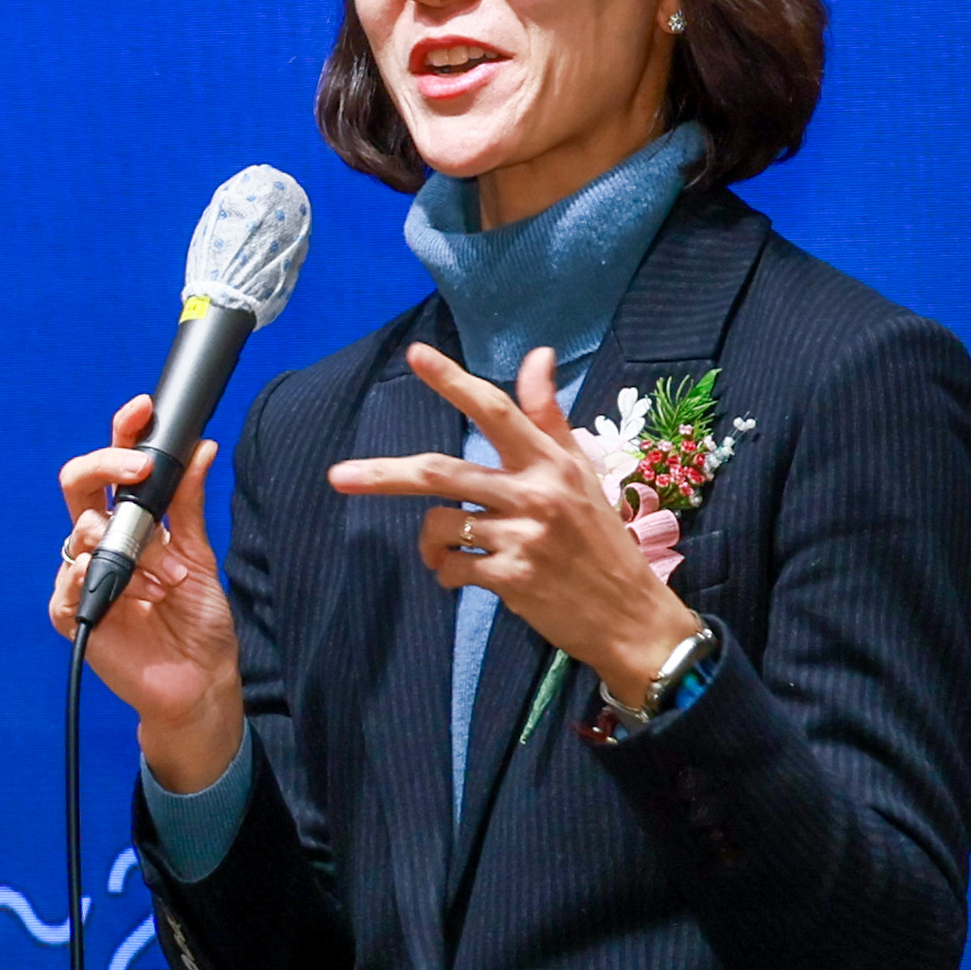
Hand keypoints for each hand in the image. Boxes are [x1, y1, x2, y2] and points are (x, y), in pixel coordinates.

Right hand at [52, 396, 244, 787]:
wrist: (199, 681)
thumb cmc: (197, 621)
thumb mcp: (201, 554)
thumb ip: (191, 503)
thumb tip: (200, 447)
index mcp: (128, 523)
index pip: (114, 467)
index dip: (122, 434)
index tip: (143, 410)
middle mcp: (100, 543)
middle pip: (80, 483)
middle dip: (107, 462)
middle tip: (142, 466)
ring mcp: (82, 575)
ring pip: (82, 529)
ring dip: (132, 545)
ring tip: (168, 575)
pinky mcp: (71, 612)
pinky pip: (69, 580)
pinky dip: (101, 577)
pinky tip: (132, 591)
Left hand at [328, 343, 704, 705]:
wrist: (631, 615)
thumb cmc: (602, 541)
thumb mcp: (582, 472)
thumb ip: (549, 416)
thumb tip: (539, 353)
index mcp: (551, 462)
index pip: (496, 410)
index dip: (453, 381)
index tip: (415, 355)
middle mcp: (535, 493)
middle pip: (441, 471)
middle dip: (383, 474)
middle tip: (339, 477)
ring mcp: (523, 537)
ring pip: (441, 524)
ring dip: (430, 541)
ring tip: (444, 552)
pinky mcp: (512, 579)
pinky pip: (453, 568)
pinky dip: (446, 573)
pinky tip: (461, 577)